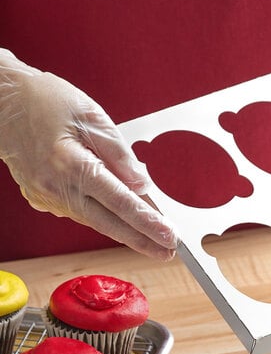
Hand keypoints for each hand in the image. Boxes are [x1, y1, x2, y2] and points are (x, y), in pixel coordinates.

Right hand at [0, 49, 178, 259]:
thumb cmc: (44, 101)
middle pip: (109, 224)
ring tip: (153, 238)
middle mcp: (56, 188)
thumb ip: (120, 153)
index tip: (170, 236)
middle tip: (168, 252)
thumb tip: (142, 184)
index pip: (120, 203)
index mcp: (71, 165)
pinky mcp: (43, 199)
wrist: (1, 102)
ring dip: (125, 231)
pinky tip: (123, 220)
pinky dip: (104, 217)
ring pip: (95, 221)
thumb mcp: (91, 115)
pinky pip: (82, 212)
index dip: (148, 223)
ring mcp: (47, 198)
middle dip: (142, 241)